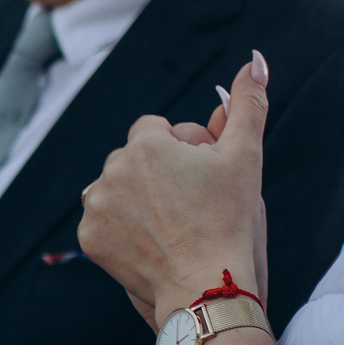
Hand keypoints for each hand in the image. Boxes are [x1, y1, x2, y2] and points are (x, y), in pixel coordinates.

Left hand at [79, 53, 269, 329]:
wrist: (207, 284)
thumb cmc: (230, 218)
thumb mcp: (246, 155)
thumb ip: (248, 103)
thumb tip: (254, 60)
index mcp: (145, 144)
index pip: (155, 129)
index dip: (180, 148)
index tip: (198, 171)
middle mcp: (112, 170)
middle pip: (133, 158)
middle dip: (156, 171)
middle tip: (189, 200)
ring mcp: (96, 205)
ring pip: (116, 188)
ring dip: (136, 196)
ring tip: (170, 219)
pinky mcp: (89, 238)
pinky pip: (103, 221)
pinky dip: (122, 226)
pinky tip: (150, 238)